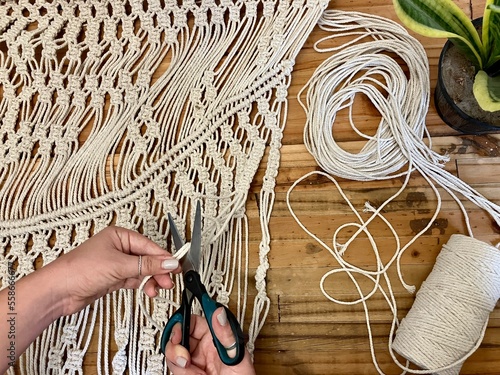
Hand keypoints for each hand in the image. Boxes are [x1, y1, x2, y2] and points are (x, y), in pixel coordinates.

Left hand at [50, 226, 181, 315]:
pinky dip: (142, 285)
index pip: (148, 245)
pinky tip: (148, 289)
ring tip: (158, 288)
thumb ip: (147, 265)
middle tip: (169, 280)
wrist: (58, 291)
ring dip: (151, 279)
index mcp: (119, 236)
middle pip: (146, 258)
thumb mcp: (120, 265)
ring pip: (141, 270)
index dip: (163, 257)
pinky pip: (134, 279)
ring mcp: (115, 264)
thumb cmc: (79, 270)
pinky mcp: (112, 278)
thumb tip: (168, 262)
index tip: (176, 266)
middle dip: (158, 270)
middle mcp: (118, 248)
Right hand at [165, 308, 255, 374]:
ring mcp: (194, 362)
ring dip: (177, 360)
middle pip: (179, 336)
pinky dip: (181, 372)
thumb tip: (219, 313)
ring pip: (174, 353)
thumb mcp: (236, 355)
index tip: (179, 329)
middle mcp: (203, 348)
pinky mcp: (187, 374)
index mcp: (215, 337)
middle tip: (182, 353)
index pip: (194, 321)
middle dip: (175, 343)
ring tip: (190, 367)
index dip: (183, 321)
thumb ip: (226, 334)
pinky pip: (175, 370)